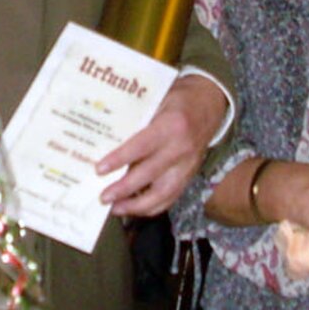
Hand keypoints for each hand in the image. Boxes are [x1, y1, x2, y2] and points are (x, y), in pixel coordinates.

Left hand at [96, 75, 227, 218]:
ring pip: (163, 194)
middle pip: (150, 174)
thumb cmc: (177, 101)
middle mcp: (181, 148)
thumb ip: (137, 120)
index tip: (99, 169)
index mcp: (172, 125)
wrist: (209, 105)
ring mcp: (188, 166)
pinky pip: (171, 197)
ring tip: (115, 208)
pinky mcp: (190, 176)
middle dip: (124, 189)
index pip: (142, 146)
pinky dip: (152, 207)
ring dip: (137, 205)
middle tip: (103, 197)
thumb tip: (106, 139)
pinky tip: (133, 209)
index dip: (120, 159)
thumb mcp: (157, 101)